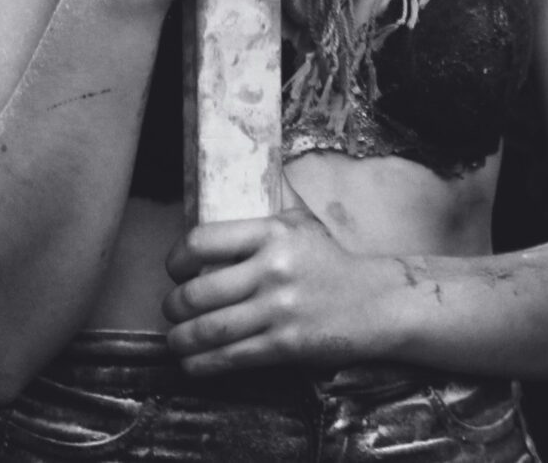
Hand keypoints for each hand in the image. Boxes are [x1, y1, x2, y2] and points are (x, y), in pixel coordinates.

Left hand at [161, 207, 386, 374]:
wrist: (373, 302)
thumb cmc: (329, 262)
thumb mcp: (300, 223)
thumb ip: (265, 208)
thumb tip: (228, 183)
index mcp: (273, 232)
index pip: (201, 241)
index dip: (177, 260)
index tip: (176, 270)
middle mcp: (274, 268)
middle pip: (197, 293)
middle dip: (173, 307)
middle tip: (173, 309)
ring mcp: (279, 309)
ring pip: (207, 330)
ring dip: (180, 340)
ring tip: (177, 339)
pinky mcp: (284, 344)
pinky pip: (227, 358)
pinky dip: (201, 364)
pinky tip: (193, 361)